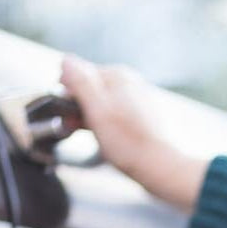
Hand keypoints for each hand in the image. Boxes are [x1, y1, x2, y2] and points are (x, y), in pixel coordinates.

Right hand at [58, 55, 207, 210]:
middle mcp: (129, 82)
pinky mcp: (139, 116)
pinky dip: (105, 123)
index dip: (68, 93)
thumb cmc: (129, 143)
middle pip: (90, 87)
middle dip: (79, 106)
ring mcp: (135, 99)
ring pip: (101, 101)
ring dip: (90, 116)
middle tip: (75, 126)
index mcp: (117, 75)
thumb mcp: (98, 109)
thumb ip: (81, 82)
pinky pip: (114, 114)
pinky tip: (106, 137)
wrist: (160, 167)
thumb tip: (66, 60)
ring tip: (92, 134)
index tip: (67, 113)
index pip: (79, 73)